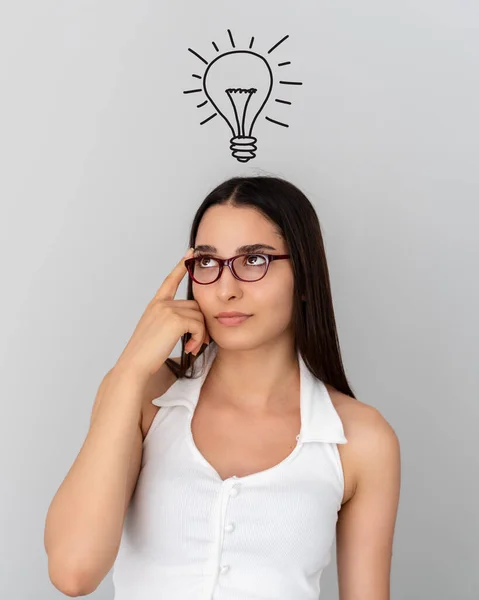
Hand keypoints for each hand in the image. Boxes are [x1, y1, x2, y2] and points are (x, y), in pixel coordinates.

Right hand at [114, 248, 209, 379]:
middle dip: (201, 323)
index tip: (190, 253)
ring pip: (199, 316)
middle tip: (198, 343)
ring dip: (201, 334)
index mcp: (155, 305)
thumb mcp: (157, 333)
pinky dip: (199, 338)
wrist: (135, 366)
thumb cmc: (145, 356)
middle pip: (194, 305)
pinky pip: (199, 325)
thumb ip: (172, 322)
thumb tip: (194, 324)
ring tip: (193, 348)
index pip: (169, 281)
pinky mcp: (175, 320)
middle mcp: (161, 304)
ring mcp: (167, 310)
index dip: (180, 266)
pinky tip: (191, 349)